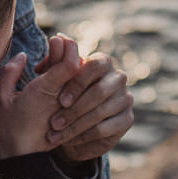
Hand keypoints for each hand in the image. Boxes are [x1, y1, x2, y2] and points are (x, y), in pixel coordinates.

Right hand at [0, 35, 83, 159]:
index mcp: (45, 90)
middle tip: (54, 47)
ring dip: (70, 66)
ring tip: (53, 63)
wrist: (19, 160)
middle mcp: (60, 98)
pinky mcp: (67, 114)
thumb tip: (23, 56)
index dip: (66, 47)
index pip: (70, 62)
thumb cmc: (5, 129)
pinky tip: (56, 79)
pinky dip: (69, 80)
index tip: (55, 41)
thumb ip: (10, 72)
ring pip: (78, 79)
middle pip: (77, 67)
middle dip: (68, 52)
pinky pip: (75, 91)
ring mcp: (65, 107)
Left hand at [40, 48, 133, 162]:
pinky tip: (70, 141)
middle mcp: (117, 77)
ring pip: (101, 112)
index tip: (60, 101)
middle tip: (55, 122)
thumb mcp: (51, 80)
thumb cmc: (56, 98)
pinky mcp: (127, 120)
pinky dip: (84, 136)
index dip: (77, 83)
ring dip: (76, 125)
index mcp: (101, 62)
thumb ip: (55, 60)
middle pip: (100, 91)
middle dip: (74, 109)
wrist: (66, 128)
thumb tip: (59, 37)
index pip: (94, 66)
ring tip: (57, 134)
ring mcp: (125, 98)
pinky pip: (106, 129)